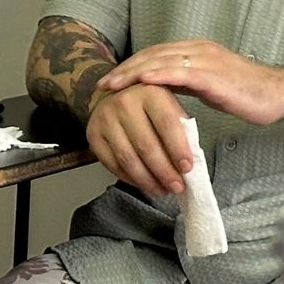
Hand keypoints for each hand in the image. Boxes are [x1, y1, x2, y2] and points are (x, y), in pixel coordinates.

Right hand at [87, 83, 192, 198]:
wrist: (115, 94)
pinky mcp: (93, 135)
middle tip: (177, 187)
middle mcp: (125, 104)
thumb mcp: (170, 105)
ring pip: (128, 159)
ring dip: (147, 180)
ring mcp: (105, 119)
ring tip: (162, 191)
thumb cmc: (151, 104)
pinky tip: (143, 184)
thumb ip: (181, 128)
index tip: (187, 168)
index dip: (178, 149)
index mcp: (150, 93)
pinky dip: (130, 178)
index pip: (167, 124)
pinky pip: (112, 164)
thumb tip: (190, 162)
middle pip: (146, 145)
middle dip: (164, 171)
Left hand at [98, 39, 283, 126]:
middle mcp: (200, 49)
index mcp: (199, 50)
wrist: (278, 94)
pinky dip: (157, 75)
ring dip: (133, 73)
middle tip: (102, 84)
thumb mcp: (211, 85)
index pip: (156, 53)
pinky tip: (141, 81)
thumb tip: (163, 90)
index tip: (112, 80)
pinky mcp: (213, 75)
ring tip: (111, 85)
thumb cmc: (248, 93)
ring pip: (161, 61)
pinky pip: (179, 72)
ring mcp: (207, 60)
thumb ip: (188, 82)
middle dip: (125, 69)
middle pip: (153, 54)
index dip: (132, 65)